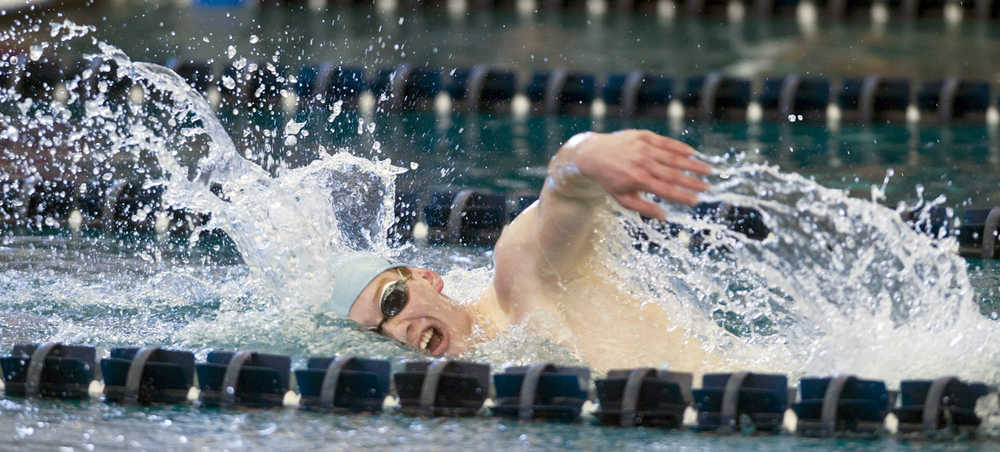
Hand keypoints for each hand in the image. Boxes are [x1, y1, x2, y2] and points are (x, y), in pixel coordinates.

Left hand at [554, 130, 711, 219]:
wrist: (592, 154)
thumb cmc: (609, 180)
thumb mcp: (622, 198)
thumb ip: (643, 207)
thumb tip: (664, 216)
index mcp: (638, 180)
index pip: (667, 190)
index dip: (683, 196)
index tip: (697, 201)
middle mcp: (642, 163)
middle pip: (674, 174)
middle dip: (693, 181)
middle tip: (709, 187)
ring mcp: (644, 148)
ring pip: (673, 157)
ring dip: (692, 164)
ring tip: (707, 170)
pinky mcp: (643, 136)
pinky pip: (665, 142)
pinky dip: (680, 148)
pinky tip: (693, 153)